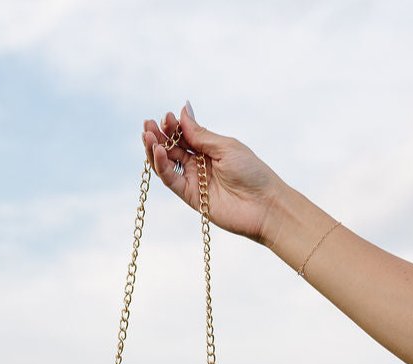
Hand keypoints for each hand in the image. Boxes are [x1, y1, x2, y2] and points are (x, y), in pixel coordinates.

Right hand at [141, 103, 285, 245]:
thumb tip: (182, 110)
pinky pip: (172, 180)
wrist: (264, 205)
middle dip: (159, 136)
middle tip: (148, 124)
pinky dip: (162, 167)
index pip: (185, 135)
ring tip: (147, 136)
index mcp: (209, 149)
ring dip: (154, 150)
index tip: (166, 116)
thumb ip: (200, 133)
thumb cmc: (251, 172)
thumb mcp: (225, 146)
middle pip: (172, 149)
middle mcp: (199, 164)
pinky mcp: (191, 197)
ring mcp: (194, 181)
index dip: (173, 126)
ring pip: (167, 164)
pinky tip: (158, 152)